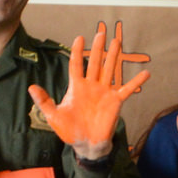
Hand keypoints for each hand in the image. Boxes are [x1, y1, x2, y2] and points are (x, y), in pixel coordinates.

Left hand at [31, 21, 147, 159]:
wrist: (86, 144)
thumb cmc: (69, 131)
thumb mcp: (53, 116)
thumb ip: (44, 101)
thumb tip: (31, 87)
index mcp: (76, 87)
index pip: (76, 65)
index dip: (77, 51)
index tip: (79, 38)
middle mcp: (91, 86)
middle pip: (95, 63)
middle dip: (97, 48)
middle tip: (100, 34)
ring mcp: (104, 92)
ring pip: (110, 70)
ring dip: (113, 57)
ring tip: (117, 42)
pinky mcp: (115, 101)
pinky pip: (127, 89)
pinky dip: (136, 82)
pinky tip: (146, 73)